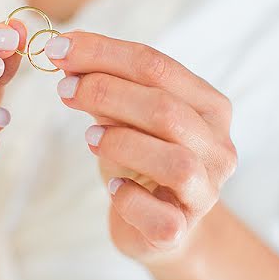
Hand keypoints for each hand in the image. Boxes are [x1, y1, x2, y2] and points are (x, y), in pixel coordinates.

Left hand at [43, 32, 236, 264]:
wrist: (162, 226)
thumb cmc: (143, 160)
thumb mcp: (126, 116)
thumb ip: (106, 85)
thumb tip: (68, 50)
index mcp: (210, 106)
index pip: (157, 66)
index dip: (104, 53)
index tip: (60, 48)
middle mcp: (218, 147)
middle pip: (165, 109)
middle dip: (106, 92)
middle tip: (65, 90)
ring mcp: (206, 192)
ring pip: (174, 161)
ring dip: (123, 142)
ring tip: (90, 137)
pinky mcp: (181, 231)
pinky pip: (159, 216)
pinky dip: (129, 198)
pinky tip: (113, 188)